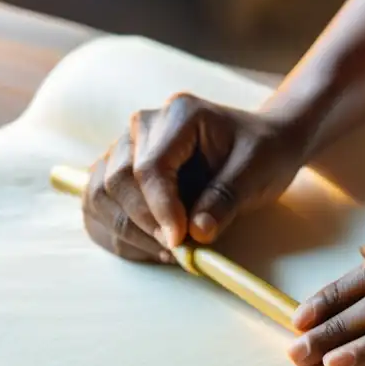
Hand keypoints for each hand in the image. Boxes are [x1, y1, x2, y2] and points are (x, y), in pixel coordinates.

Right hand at [82, 93, 304, 261]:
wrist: (263, 143)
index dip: (161, 209)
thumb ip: (226, 199)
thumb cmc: (262, 152)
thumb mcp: (257, 171)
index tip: (180, 241)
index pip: (151, 167)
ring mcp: (127, 146)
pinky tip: (152, 246)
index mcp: (180, 115)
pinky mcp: (122, 169)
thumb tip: (197, 232)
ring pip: (100, 193)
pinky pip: (100, 203)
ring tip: (167, 250)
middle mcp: (144, 125)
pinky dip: (119, 232)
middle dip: (144, 223)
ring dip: (127, 230)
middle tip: (179, 248)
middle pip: (117, 180)